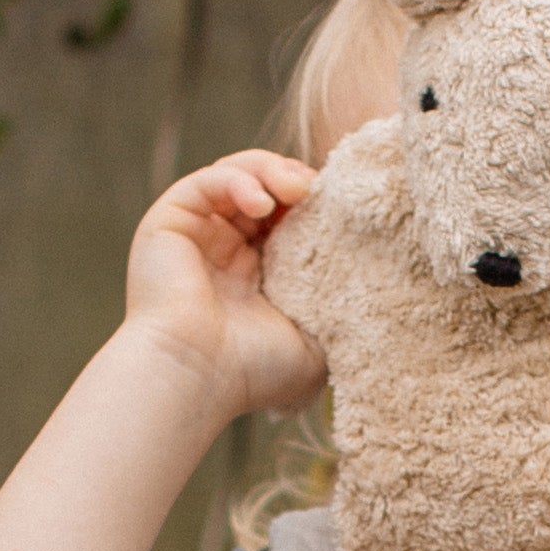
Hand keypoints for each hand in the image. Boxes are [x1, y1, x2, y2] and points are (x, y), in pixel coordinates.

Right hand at [124, 150, 326, 420]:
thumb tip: (379, 281)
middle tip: (319, 192)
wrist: (196, 379)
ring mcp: (197, 233)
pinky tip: (263, 205)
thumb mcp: (316, 343)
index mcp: (256, 274)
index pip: (289, 218)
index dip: (316, 206)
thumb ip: (339, 308)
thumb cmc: (254, 372)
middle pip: (266, 188)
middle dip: (296, 181)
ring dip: (271, 171)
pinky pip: (208, 180)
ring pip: (238, 174)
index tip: (344, 211)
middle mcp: (224, 250)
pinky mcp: (170, 221)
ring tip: (296, 189)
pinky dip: (239, 180)